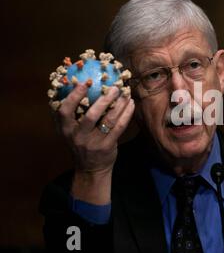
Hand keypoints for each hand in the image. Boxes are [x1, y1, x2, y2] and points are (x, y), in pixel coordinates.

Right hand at [55, 83, 134, 203]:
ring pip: (108, 120)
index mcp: (66, 129)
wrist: (90, 169)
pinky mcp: (107, 146)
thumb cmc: (81, 143)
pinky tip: (131, 104)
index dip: (74, 96)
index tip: (84, 83)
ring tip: (126, 94)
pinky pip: (119, 127)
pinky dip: (126, 114)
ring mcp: (94, 142)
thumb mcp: (69, 131)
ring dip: (119, 105)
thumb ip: (70, 114)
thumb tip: (75, 86)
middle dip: (104, 100)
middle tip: (114, 87)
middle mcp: (78, 136)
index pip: (65, 111)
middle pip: (91, 115)